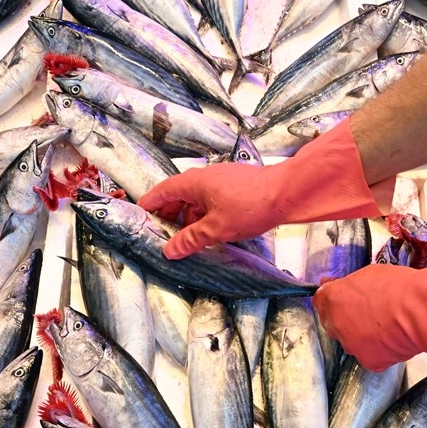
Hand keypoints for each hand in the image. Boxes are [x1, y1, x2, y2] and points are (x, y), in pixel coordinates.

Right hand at [138, 162, 287, 258]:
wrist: (286, 193)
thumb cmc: (250, 206)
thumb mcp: (216, 229)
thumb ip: (190, 239)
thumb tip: (170, 250)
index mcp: (193, 182)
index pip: (162, 192)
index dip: (150, 204)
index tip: (140, 215)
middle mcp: (204, 177)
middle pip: (177, 195)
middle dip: (168, 214)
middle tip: (162, 233)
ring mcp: (220, 179)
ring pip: (195, 198)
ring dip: (188, 216)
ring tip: (185, 236)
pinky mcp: (234, 185)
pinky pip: (210, 199)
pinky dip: (203, 213)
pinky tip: (209, 229)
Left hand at [313, 258, 426, 372]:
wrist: (420, 310)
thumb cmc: (400, 287)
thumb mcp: (369, 274)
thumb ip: (348, 284)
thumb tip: (334, 284)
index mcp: (333, 299)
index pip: (320, 302)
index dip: (334, 300)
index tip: (344, 298)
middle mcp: (336, 324)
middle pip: (334, 324)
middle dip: (348, 319)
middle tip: (371, 314)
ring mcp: (351, 345)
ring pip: (353, 342)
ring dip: (364, 336)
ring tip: (388, 327)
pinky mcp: (369, 361)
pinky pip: (371, 357)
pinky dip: (382, 351)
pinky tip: (395, 340)